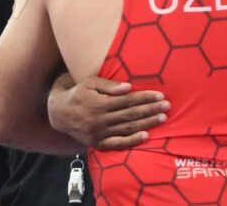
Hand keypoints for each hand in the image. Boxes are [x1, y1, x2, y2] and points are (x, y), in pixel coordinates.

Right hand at [47, 73, 168, 149]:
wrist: (59, 114)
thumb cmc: (78, 93)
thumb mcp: (90, 83)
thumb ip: (108, 85)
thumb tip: (128, 87)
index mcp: (99, 103)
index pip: (127, 100)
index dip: (144, 98)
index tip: (159, 95)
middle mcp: (100, 119)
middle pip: (131, 114)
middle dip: (150, 110)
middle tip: (167, 106)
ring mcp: (99, 133)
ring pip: (127, 128)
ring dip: (147, 123)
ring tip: (162, 118)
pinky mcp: (98, 143)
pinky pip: (118, 143)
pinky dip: (132, 141)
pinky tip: (146, 136)